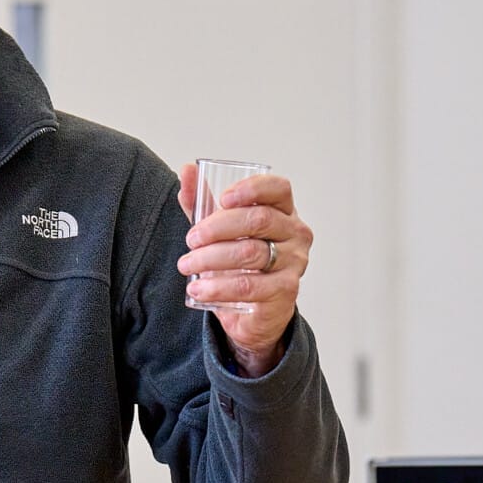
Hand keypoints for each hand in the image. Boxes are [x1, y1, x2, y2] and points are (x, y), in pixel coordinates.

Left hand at [176, 165, 310, 375]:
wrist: (252, 311)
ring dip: (211, 258)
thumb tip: (186, 170)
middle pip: (259, 219)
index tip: (223, 198)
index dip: (252, 189)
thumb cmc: (239, 262)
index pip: (278, 189)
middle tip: (191, 239)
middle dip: (218, 227)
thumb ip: (202, 203)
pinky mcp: (286, 290)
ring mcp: (294, 262)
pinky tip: (197, 288)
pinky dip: (218, 287)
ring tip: (186, 264)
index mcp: (283, 211)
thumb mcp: (218, 230)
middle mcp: (296, 234)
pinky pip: (249, 286)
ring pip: (251, 253)